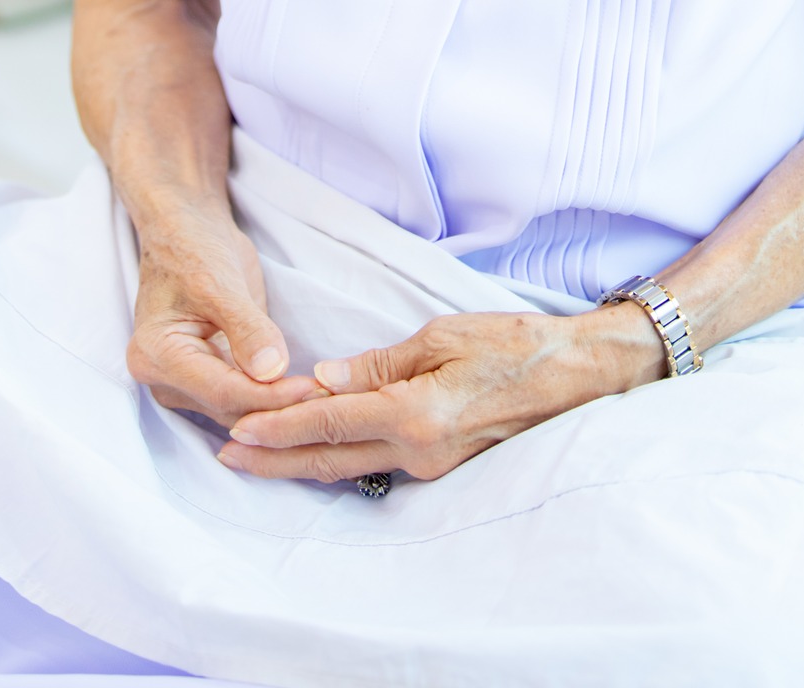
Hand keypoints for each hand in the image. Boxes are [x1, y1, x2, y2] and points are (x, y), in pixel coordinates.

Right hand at [126, 190, 324, 428]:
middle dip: (277, 405)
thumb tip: (272, 371)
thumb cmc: (194, 248)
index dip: (269, 396)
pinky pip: (239, 399)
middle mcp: (161, 379)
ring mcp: (181, 384)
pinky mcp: (203, 379)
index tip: (312, 388)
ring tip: (321, 393)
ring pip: (236, 411)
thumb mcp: (221, 282)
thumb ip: (246, 328)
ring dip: (276, 405)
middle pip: (228, 409)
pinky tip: (300, 389)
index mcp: (156, 355)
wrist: (186, 231)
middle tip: (327, 395)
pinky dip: (268, 396)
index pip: (222, 392)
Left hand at [219, 304, 664, 484]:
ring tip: (259, 454)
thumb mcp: (441, 337)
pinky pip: (378, 463)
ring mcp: (432, 465)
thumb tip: (325, 380)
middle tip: (227, 456)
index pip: (329, 422)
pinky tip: (318, 449)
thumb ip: (380, 364)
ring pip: (351, 466)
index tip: (237, 427)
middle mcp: (418, 451)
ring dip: (302, 460)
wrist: (576, 376)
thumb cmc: (513, 344)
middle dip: (275, 458)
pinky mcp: (443, 464)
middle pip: (330, 459)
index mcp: (414, 415)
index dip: (279, 426)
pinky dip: (340, 456)